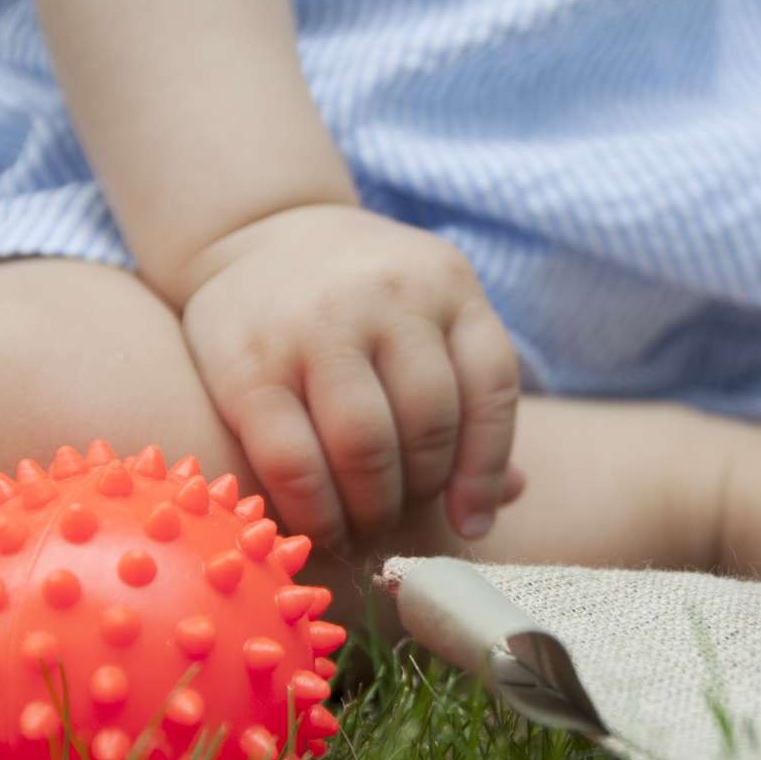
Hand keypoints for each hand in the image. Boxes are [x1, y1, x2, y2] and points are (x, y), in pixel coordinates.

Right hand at [181, 204, 521, 548]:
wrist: (258, 232)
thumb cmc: (360, 299)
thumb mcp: (428, 317)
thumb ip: (468, 397)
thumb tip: (512, 494)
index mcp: (448, 284)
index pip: (491, 390)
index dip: (485, 471)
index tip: (471, 523)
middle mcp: (387, 297)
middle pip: (428, 426)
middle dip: (418, 492)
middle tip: (397, 517)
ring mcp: (314, 327)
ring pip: (364, 448)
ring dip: (370, 509)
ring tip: (361, 526)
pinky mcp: (248, 367)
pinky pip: (293, 460)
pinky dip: (314, 511)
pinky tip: (319, 526)